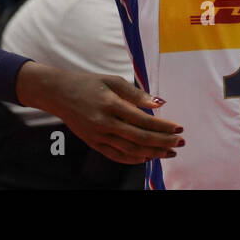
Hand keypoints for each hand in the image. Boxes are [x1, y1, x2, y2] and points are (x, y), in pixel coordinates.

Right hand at [19, 65, 182, 163]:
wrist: (59, 94)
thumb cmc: (88, 83)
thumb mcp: (112, 80)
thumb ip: (136, 93)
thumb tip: (159, 103)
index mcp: (111, 104)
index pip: (143, 120)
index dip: (163, 126)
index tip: (179, 127)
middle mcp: (104, 123)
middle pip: (140, 138)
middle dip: (163, 142)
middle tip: (180, 143)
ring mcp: (98, 136)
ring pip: (130, 150)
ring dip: (153, 153)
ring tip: (169, 152)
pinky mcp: (94, 143)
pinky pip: (116, 156)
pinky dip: (133, 159)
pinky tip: (147, 158)